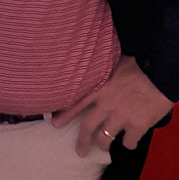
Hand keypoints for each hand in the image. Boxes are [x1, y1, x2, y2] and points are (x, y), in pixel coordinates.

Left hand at [52, 55, 172, 154]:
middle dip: (82, 141)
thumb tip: (94, 67)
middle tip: (79, 150)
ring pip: (105, 138)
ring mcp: (121, 117)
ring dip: (103, 144)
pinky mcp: (136, 126)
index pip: (77, 103)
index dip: (66, 115)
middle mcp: (107, 104)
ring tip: (103, 147)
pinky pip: (128, 142)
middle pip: (87, 127)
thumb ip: (103, 72)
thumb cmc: (138, 65)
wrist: (159, 74)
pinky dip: (128, 143)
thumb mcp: (114, 64)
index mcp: (100, 88)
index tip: (55, 124)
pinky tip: (130, 141)